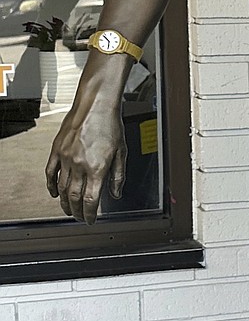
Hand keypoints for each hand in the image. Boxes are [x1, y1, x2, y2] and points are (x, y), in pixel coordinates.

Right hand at [45, 105, 126, 224]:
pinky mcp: (56, 151)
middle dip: (77, 211)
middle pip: (75, 197)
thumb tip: (116, 193)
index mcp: (98, 167)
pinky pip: (50, 173)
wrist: (96, 105)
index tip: (90, 220)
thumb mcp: (122, 152)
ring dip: (65, 202)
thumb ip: (118, 175)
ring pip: (62, 188)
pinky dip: (51, 186)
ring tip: (68, 209)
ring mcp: (65, 158)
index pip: (91, 200)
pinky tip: (54, 193)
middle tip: (79, 217)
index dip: (90, 214)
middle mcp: (80, 165)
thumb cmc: (110, 124)